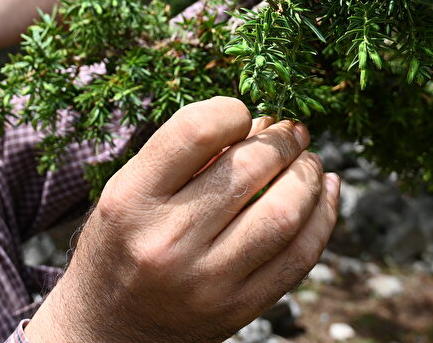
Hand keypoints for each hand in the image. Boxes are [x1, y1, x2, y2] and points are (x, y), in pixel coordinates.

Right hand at [24, 96, 339, 342]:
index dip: (231, 110)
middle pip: (250, 168)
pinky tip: (325, 190)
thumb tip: (259, 122)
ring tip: (308, 159)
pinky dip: (323, 217)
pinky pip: (300, 257)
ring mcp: (207, 280)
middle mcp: (168, 240)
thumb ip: (182, 158)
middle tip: (292, 130)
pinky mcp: (238, 308)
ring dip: (308, 174)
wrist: (107, 331)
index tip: (241, 114)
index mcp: (132, 200)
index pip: (194, 131)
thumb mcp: (127, 192)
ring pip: (285, 212)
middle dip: (283, 139)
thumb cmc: (120, 246)